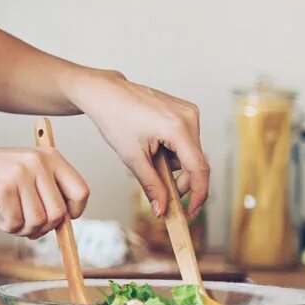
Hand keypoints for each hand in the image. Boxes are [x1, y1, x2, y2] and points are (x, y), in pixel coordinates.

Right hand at [0, 146, 89, 239]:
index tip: (60, 220)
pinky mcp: (3, 188)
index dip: (73, 213)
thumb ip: (46, 188)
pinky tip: (0, 221)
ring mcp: (20, 174)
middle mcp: (37, 161)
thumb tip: (66, 221)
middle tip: (28, 227)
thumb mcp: (23, 169)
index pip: (81, 191)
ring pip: (39, 221)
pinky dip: (9, 228)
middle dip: (44, 228)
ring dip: (24, 230)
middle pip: (59, 213)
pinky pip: (17, 223)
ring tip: (12, 223)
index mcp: (48, 156)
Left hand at [68, 70, 209, 216]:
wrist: (106, 93)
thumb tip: (162, 209)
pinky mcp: (186, 110)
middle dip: (178, 179)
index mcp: (178, 127)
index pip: (199, 169)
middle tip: (158, 187)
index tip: (190, 212)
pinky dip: (173, 150)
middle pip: (195, 162)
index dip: (197, 194)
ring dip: (173, 163)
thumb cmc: (115, 119)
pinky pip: (186, 140)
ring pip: (190, 153)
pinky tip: (153, 144)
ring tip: (148, 154)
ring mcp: (190, 111)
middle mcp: (190, 116)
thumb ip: (151, 185)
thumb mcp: (131, 156)